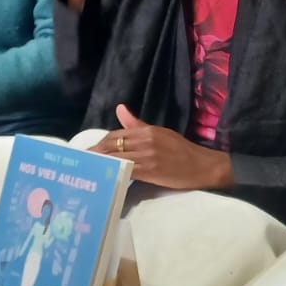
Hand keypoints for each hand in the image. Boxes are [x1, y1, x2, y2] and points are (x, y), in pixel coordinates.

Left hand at [95, 104, 232, 189]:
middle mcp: (146, 141)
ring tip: (89, 170)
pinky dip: (114, 172)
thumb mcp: (160, 132)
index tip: (88, 151)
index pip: (116, 134)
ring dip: (101, 164)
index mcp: (147, 131)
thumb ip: (137, 124)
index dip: (99, 143)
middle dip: (95, 154)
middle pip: (112, 145)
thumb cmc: (181, 150)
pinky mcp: (151, 172)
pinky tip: (106, 177)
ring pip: (117, 158)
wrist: (202, 166)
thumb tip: (120, 109)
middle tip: (83, 162)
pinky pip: (127, 170)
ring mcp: (148, 157)